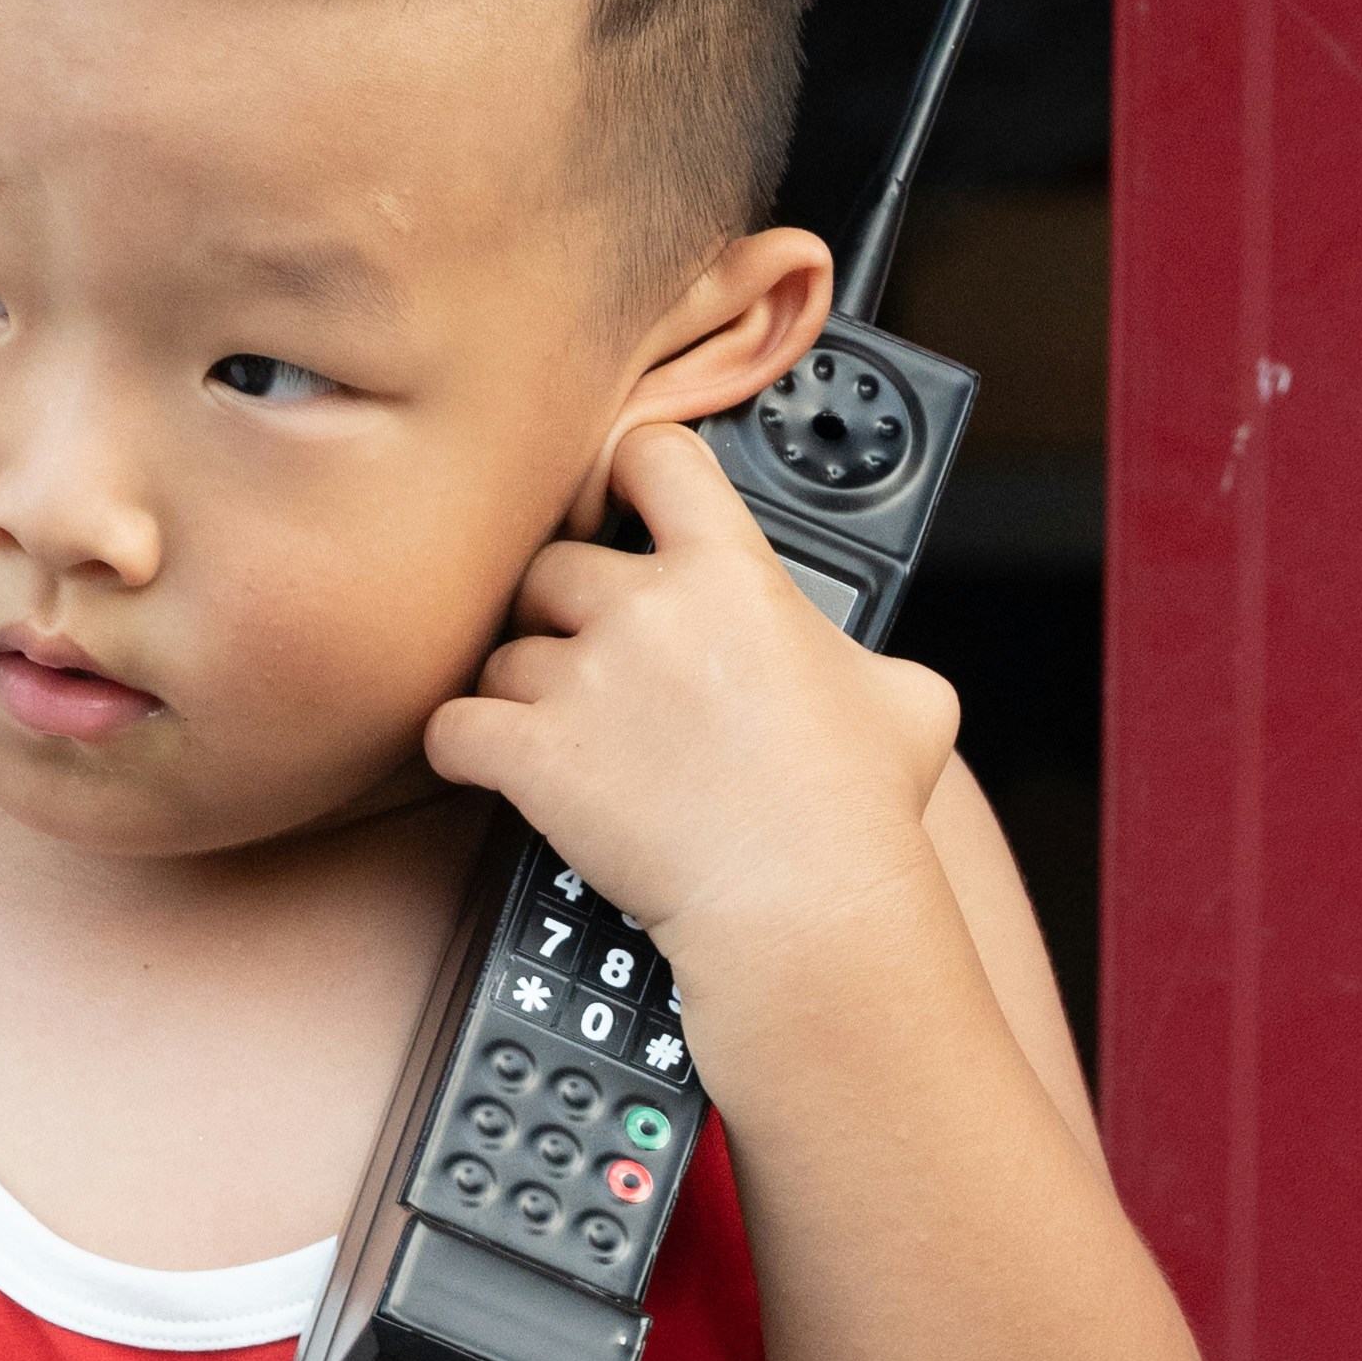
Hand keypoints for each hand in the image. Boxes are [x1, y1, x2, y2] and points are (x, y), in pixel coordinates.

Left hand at [420, 417, 957, 983]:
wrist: (806, 904)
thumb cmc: (860, 810)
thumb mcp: (908, 702)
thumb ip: (870, 659)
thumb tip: (872, 677)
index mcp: (732, 574)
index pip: (653, 456)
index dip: (629, 475)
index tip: (624, 503)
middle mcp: (646, 610)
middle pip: (555, 565)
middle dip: (563, 610)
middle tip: (591, 661)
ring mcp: (583, 679)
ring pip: (505, 653)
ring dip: (521, 688)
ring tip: (561, 733)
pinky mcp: (534, 755)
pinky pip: (454, 727)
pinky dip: (463, 746)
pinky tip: (486, 763)